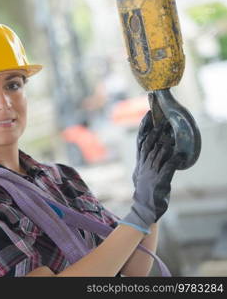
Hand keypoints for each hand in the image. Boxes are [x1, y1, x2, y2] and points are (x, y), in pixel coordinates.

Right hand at [121, 111, 181, 233]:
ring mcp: (152, 173)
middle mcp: (144, 166)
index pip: (141, 140)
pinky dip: (173, 161)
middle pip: (149, 145)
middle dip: (155, 132)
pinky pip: (168, 169)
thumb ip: (146, 159)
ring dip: (164, 143)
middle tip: (162, 120)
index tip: (148, 114)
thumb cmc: (145, 190)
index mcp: (141, 162)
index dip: (144, 127)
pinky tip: (180, 155)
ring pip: (157, 155)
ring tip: (170, 133)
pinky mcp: (160, 182)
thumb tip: (151, 146)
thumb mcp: (142, 172)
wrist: (144, 208)